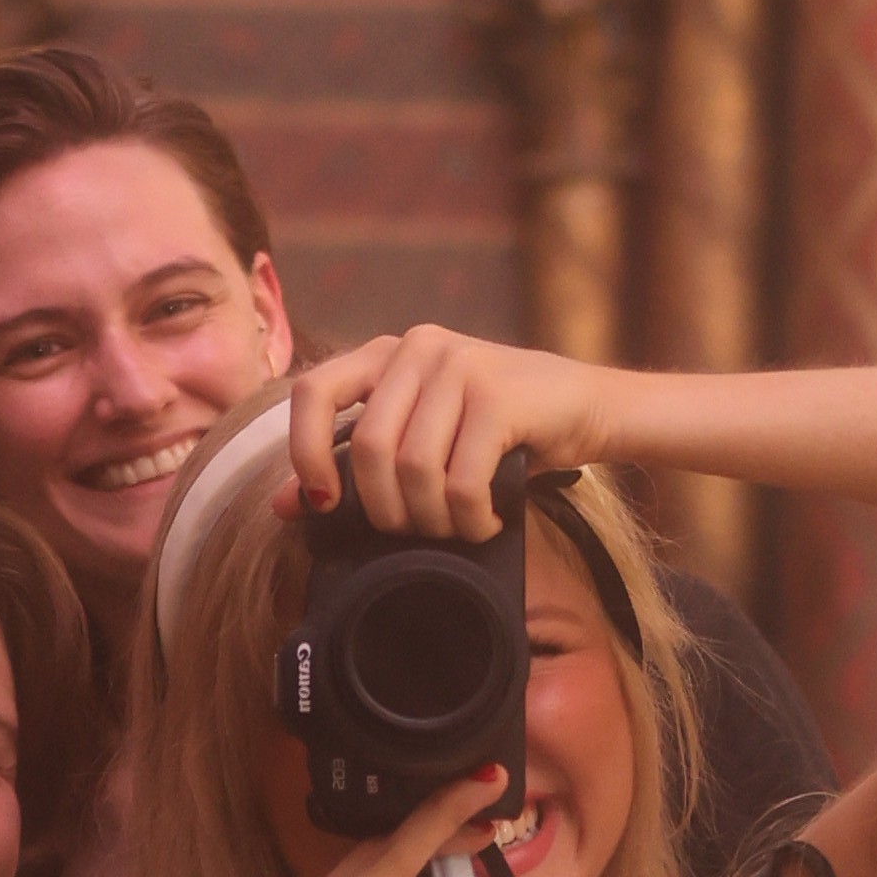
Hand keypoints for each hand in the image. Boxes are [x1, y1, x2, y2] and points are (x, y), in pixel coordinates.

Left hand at [285, 327, 613, 543]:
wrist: (591, 407)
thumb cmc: (502, 429)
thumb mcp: (425, 438)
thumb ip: (354, 464)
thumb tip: (285, 504)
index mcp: (390, 352)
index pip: (313, 392)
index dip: (305, 453)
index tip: (325, 502)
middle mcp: (419, 347)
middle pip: (367, 447)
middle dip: (388, 509)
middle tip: (417, 530)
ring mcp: (460, 364)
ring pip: (413, 469)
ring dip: (434, 520)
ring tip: (459, 526)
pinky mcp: (499, 394)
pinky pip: (460, 480)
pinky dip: (470, 518)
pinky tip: (487, 520)